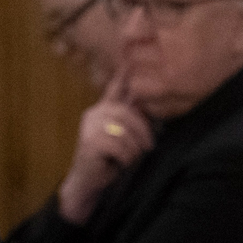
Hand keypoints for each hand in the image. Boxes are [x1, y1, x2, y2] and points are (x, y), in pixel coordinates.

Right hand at [58, 68, 153, 222]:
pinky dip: (126, 157)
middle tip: (148, 147)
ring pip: (125, 130)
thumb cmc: (111, 162)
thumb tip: (153, 106)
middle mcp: (95, 113)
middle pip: (128, 112)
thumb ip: (134, 121)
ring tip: (129, 158)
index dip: (125, 73)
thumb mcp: (125, 138)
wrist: (89, 184)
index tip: (132, 57)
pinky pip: (120, 145)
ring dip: (134, 149)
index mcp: (104, 109)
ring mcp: (90, 126)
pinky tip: (120, 163)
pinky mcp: (90, 142)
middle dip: (143, 131)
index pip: (117, 87)